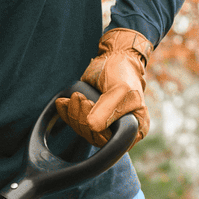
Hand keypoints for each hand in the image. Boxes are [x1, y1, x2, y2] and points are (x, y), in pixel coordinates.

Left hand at [56, 28, 152, 146]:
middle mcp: (119, 130)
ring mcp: (104, 126)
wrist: (114, 57)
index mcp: (135, 129)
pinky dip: (66, 112)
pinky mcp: (90, 118)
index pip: (111, 141)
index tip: (89, 104)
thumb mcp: (120, 89)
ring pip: (83, 130)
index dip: (96, 128)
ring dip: (74, 113)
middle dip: (82, 118)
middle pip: (94, 137)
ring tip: (76, 96)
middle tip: (81, 98)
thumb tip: (91, 127)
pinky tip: (63, 102)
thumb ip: (108, 109)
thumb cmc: (123, 72)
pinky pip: (75, 123)